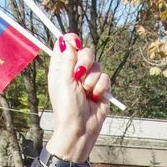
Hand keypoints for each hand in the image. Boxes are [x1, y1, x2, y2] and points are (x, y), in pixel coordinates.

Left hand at [45, 32, 110, 165]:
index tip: (76, 43)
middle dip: (85, 61)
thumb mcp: (63, 81)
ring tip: (86, 93)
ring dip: (92, 80)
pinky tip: (95, 97)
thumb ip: (67, 59)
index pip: (67, 45)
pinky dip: (100, 87)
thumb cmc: (67, 107)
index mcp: (61, 68)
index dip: (72, 41)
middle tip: (79, 74)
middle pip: (85, 51)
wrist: (81, 128)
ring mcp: (88, 79)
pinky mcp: (101, 87)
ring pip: (97, 64)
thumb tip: (65, 39)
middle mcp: (75, 71)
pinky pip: (105, 77)